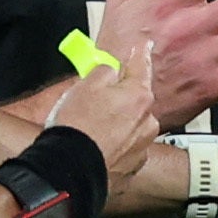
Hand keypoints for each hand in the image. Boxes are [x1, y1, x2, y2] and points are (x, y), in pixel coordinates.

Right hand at [50, 41, 158, 191]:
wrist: (70, 170)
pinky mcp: (132, 168)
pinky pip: (126, 149)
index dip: (140, 54)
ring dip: (119, 124)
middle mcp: (147, 121)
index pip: (141, 67)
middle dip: (122, 98)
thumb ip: (105, 71)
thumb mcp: (86, 85)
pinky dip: (116, 146)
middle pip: (137, 100)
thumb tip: (112, 69)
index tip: (144, 46)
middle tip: (99, 99)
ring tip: (94, 129)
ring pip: (133, 126)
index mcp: (139, 96)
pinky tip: (99, 147)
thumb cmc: (77, 125)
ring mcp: (142, 146)